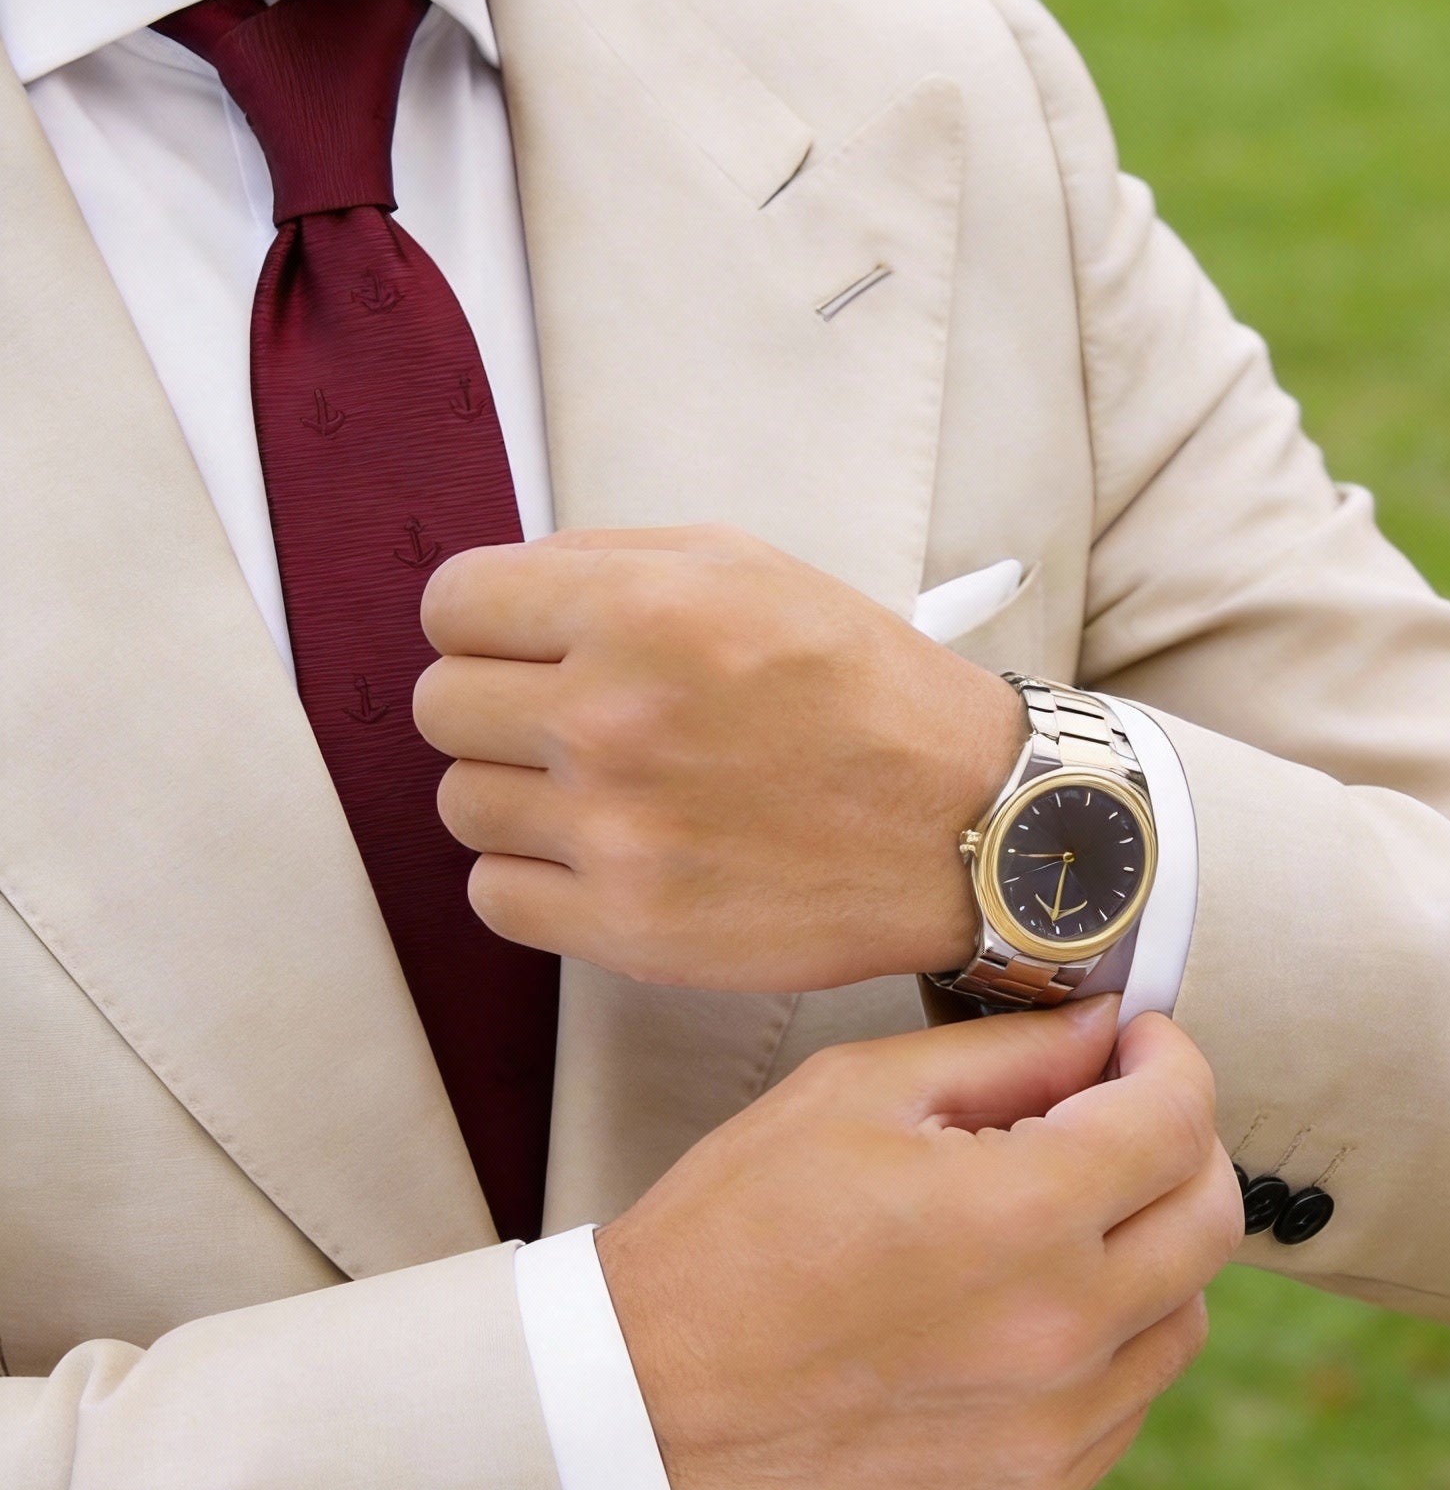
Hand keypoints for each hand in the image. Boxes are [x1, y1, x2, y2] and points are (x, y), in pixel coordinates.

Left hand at [412, 526, 1023, 989]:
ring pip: (460, 805)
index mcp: (641, 613)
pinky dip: (535, 878)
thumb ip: (614, 562)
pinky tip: (608, 856)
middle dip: (496, 705)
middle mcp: (611, 720)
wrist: (969, 826)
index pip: (451, 605)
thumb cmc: (868, 691)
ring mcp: (615, 833)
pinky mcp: (629, 928)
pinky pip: (494, 897)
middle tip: (574, 723)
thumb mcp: (755, 569)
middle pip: (440, 707)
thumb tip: (503, 590)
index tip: (523, 645)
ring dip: (518, 795)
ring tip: (607, 794)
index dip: (485, 621)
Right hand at [596, 999, 1243, 1489]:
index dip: (1174, 1060)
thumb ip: (1007, 1055)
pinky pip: (1129, 1400)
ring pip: (1186, 1315)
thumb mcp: (857, 1095)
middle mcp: (1063, 1335)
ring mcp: (1054, 1431)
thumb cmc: (735, 1230)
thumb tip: (1106, 1031)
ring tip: (1065, 1218)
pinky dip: (1111, 1341)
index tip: (1140, 1045)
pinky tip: (1028, 1309)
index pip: (1179, 1120)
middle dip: (1183, 1144)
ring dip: (1152, 1248)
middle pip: (1213, 1218)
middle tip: (1121, 1116)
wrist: (646, 1405)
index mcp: (1023, 1217)